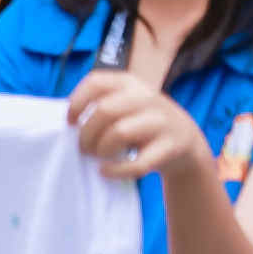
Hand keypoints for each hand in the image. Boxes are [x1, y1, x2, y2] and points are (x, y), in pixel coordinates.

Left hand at [69, 70, 217, 186]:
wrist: (186, 142)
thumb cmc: (140, 123)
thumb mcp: (123, 104)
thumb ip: (99, 105)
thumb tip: (66, 123)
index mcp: (130, 83)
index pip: (96, 82)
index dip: (76, 103)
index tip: (70, 122)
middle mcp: (147, 97)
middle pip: (104, 111)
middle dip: (86, 133)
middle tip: (83, 147)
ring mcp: (163, 121)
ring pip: (119, 133)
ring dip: (101, 149)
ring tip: (98, 156)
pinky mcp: (172, 146)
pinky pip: (138, 162)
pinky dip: (116, 170)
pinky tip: (105, 171)